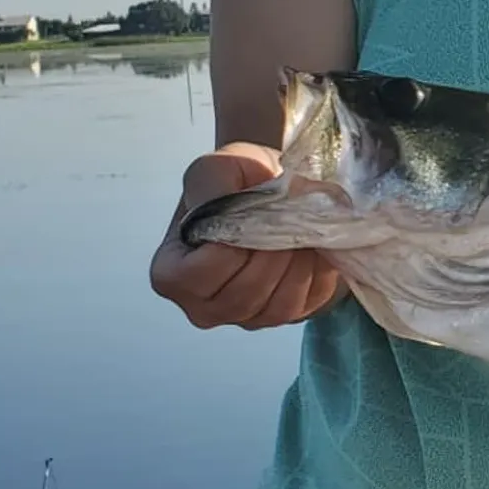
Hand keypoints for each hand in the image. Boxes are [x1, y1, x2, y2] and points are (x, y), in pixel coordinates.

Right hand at [149, 144, 341, 330]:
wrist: (267, 186)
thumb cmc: (235, 180)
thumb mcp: (214, 169)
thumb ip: (210, 187)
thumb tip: (226, 209)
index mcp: (172, 274)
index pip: (204, 273)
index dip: (236, 244)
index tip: (254, 214)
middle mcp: (202, 306)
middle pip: (243, 295)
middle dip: (273, 254)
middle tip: (288, 220)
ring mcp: (242, 319)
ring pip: (277, 308)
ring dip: (298, 266)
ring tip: (301, 232)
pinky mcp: (281, 319)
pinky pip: (306, 309)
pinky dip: (317, 277)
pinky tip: (313, 250)